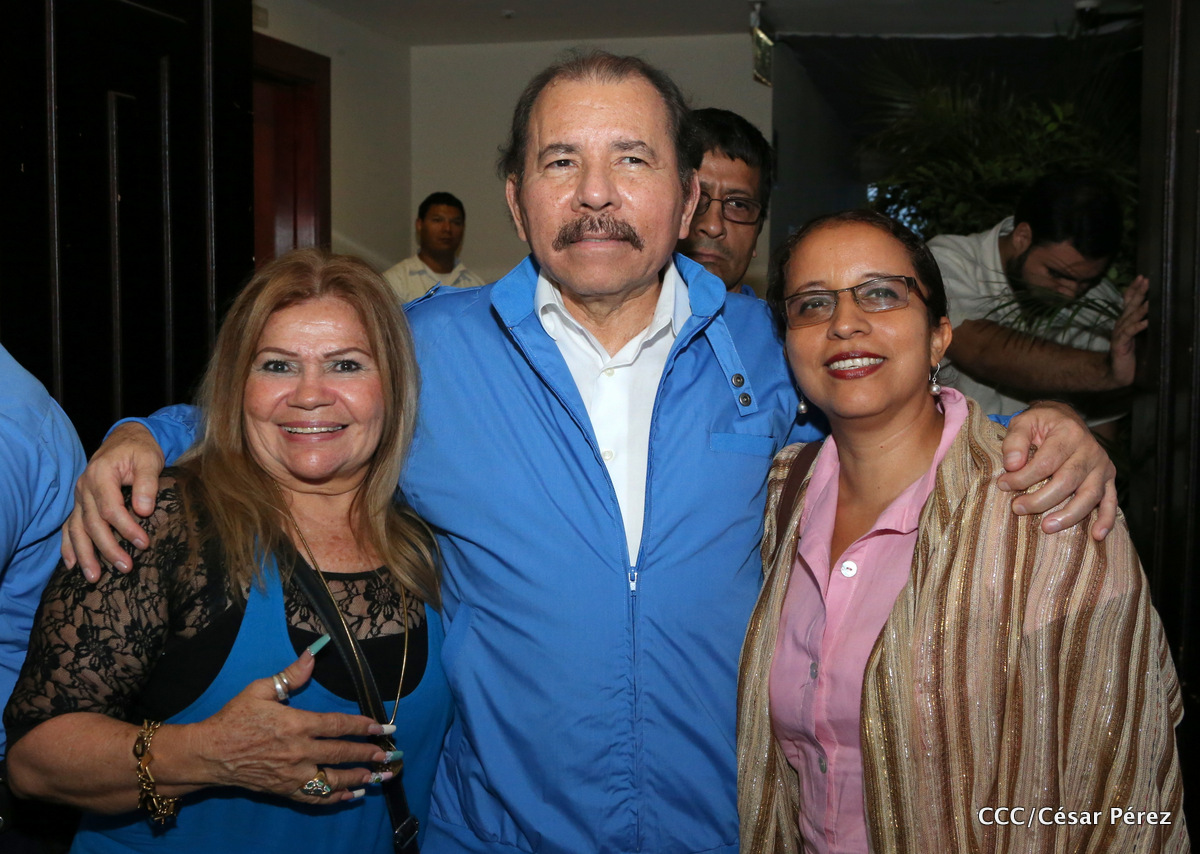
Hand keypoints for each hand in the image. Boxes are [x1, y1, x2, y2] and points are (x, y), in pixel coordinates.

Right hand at [62, 422, 165, 581]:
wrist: (126, 438)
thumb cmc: (140, 450)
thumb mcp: (149, 460)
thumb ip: (147, 484)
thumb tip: (144, 511)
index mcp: (101, 475)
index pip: (111, 509)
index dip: (126, 528)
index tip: (144, 544)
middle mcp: (84, 487)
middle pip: (92, 524)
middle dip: (108, 548)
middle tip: (125, 568)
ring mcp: (79, 497)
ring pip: (77, 529)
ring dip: (85, 554)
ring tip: (94, 578)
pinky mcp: (80, 503)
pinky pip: (69, 527)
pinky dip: (68, 546)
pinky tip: (72, 564)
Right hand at [180, 647, 393, 803]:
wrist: (210, 753)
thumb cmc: (235, 718)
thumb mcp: (261, 690)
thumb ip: (291, 675)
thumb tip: (313, 653)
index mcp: (297, 724)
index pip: (339, 725)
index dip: (364, 726)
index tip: (384, 727)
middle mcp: (299, 751)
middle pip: (342, 753)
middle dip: (369, 754)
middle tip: (390, 755)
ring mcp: (292, 774)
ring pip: (333, 779)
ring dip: (359, 778)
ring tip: (379, 778)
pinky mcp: (284, 790)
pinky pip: (315, 797)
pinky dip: (335, 798)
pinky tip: (351, 796)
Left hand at [999, 401, 1116, 539]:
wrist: (1067, 418)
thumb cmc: (1042, 423)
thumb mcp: (1024, 422)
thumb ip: (1015, 441)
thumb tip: (1012, 465)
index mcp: (1069, 434)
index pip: (1046, 462)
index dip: (1023, 477)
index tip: (1003, 485)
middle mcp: (1090, 450)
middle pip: (1067, 481)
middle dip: (1040, 499)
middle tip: (1018, 508)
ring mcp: (1102, 466)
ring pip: (1090, 495)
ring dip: (1069, 515)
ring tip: (1047, 527)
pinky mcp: (1108, 478)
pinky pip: (1110, 501)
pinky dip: (1106, 519)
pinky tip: (1097, 535)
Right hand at [1108, 275, 1148, 387]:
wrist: (1116, 372)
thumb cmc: (1128, 354)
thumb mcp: (1135, 336)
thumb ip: (1140, 324)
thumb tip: (1156, 311)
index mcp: (1124, 321)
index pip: (1128, 301)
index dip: (1134, 289)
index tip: (1142, 277)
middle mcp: (1121, 325)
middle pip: (1129, 305)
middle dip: (1138, 292)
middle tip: (1146, 280)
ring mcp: (1120, 334)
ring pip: (1130, 317)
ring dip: (1140, 308)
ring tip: (1150, 300)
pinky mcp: (1121, 345)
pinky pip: (1130, 333)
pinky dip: (1138, 326)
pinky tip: (1146, 321)